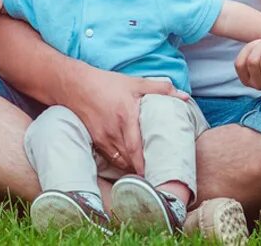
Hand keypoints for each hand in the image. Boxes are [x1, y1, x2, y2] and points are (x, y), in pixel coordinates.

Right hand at [59, 65, 188, 175]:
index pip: (137, 148)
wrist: (75, 85)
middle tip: (157, 176)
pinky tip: (129, 162)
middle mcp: (114, 131)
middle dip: (142, 170)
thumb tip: (184, 96)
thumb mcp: (134, 83)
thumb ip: (160, 89)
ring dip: (132, 167)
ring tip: (146, 173)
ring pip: (120, 161)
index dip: (146, 165)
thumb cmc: (106, 83)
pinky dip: (121, 162)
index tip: (158, 174)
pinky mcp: (95, 140)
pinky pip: (110, 158)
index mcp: (126, 117)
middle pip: (129, 160)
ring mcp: (103, 138)